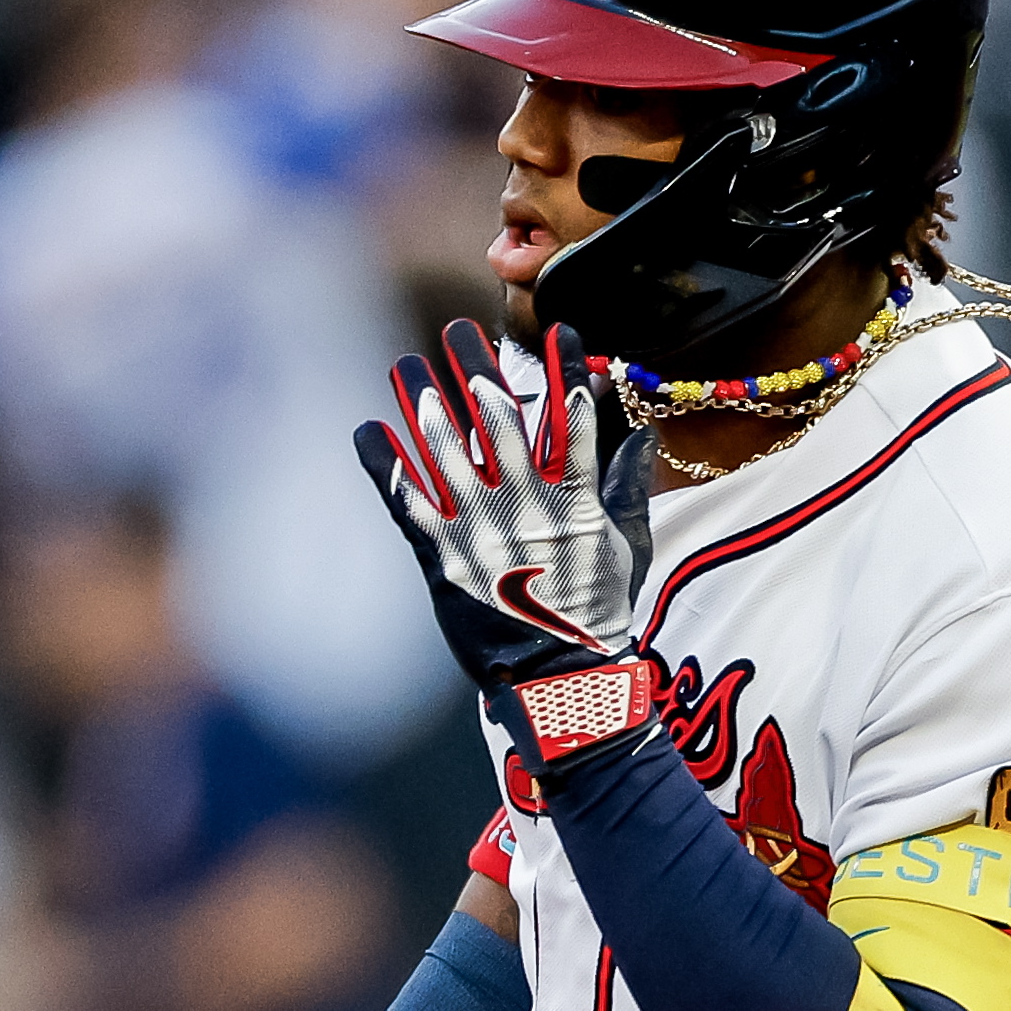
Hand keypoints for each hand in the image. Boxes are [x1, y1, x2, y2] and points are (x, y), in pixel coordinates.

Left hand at [355, 321, 657, 773]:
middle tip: (458, 332)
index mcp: (575, 498)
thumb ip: (629, 487)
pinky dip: (384, 463)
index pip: (572, 418)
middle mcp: (526, 503)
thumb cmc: (597, 615)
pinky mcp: (442, 558)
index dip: (565, 369)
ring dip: (423, 402)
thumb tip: (643, 436)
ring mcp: (481, 529)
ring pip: (445, 450)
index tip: (558, 330)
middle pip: (497, 418)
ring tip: (406, 366)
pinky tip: (367, 430)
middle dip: (476, 368)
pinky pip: (406, 501)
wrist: (560, 680)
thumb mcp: (629, 547)